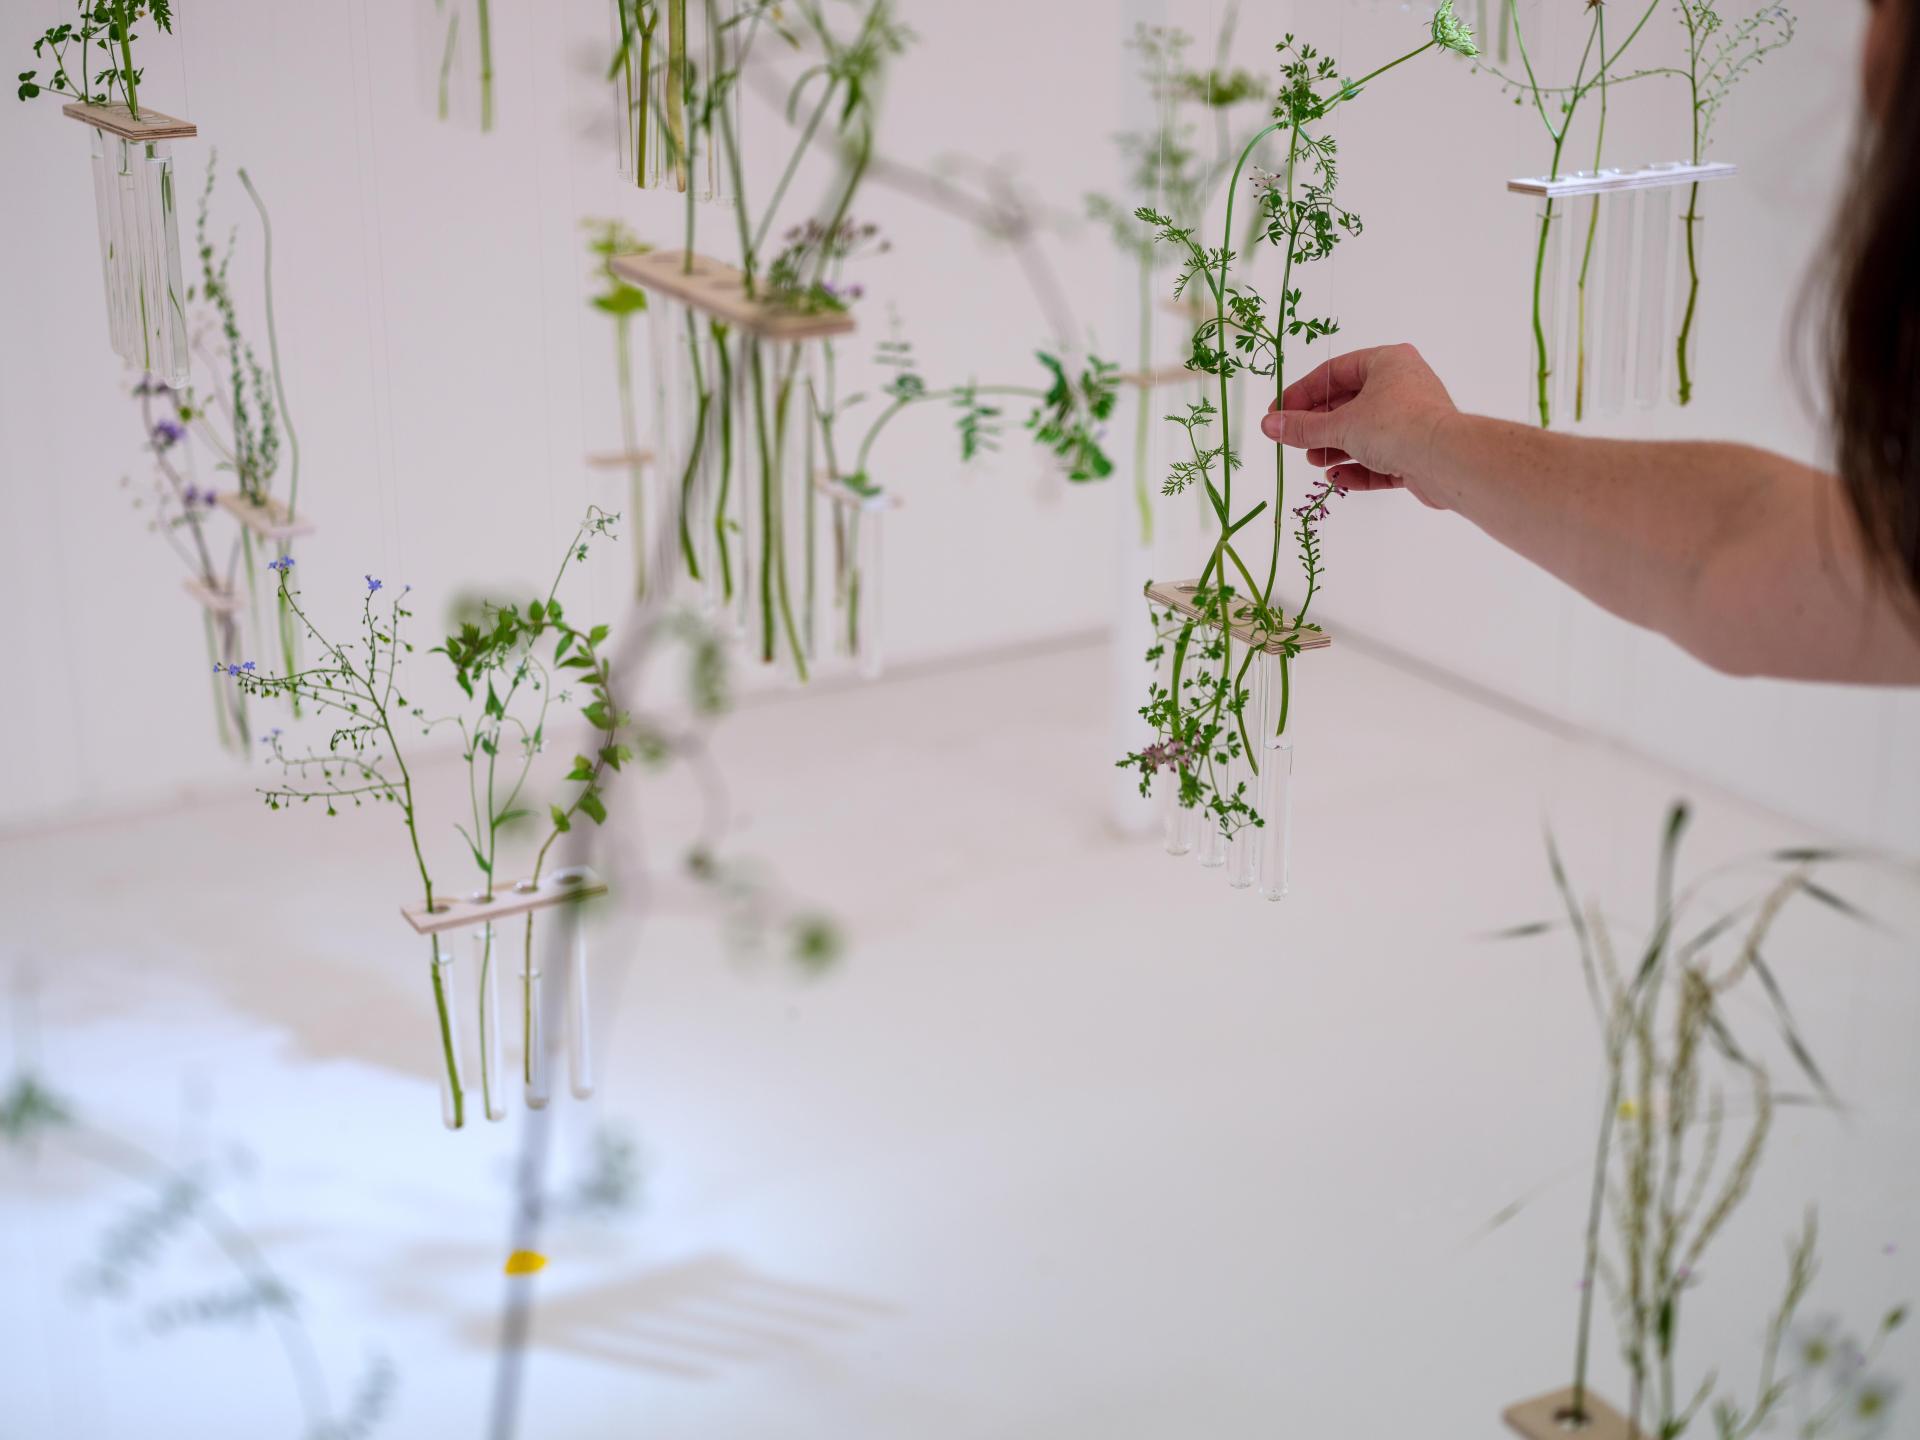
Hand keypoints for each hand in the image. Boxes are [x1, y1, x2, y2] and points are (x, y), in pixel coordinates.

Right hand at [1258, 344, 1457, 509]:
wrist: (1446, 461)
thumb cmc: (1397, 426)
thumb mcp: (1340, 425)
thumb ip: (1303, 427)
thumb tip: (1270, 424)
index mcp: (1387, 362)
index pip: (1334, 373)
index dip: (1302, 393)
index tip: (1278, 413)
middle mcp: (1403, 385)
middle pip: (1349, 404)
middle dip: (1319, 426)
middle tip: (1293, 439)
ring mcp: (1412, 420)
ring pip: (1365, 433)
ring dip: (1336, 448)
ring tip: (1313, 460)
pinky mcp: (1417, 452)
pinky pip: (1381, 458)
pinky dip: (1358, 467)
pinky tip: (1338, 477)